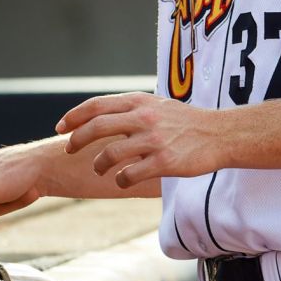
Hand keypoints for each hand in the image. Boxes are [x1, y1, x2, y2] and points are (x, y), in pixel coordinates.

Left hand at [58, 91, 217, 188]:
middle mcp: (144, 117)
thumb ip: (132, 108)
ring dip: (98, 164)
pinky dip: (120, 179)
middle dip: (77, 139)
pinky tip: (122, 180)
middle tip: (70, 149)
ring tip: (100, 169)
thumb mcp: (158, 105)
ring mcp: (153, 140)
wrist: (219, 135)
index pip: (97, 105)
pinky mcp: (163, 162)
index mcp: (140, 101)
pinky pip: (129, 174)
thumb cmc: (186, 122)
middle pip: (97, 127)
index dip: (74, 116)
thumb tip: (101, 115)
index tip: (61, 127)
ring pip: (110, 154)